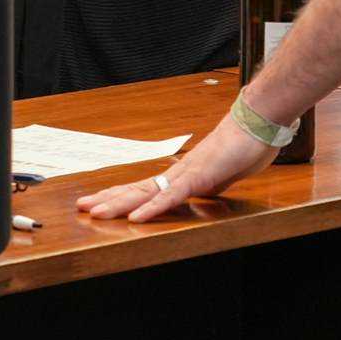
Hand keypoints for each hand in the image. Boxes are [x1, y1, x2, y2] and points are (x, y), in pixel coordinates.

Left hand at [76, 114, 276, 221]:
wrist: (258, 121)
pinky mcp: (199, 176)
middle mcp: (178, 172)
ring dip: (120, 204)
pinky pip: (172, 196)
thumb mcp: (225, 175)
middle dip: (109, 199)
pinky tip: (136, 218)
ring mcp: (186, 173)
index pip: (146, 188)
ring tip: (96, 213)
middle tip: (83, 207)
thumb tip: (206, 191)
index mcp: (183, 174)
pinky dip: (152, 208)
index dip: (123, 196)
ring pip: (146, 193)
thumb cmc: (245, 145)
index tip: (102, 203)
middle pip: (137, 189)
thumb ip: (212, 184)